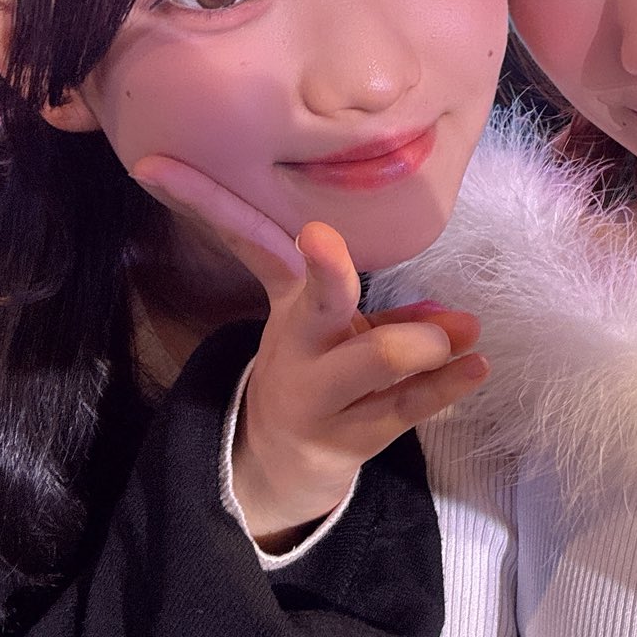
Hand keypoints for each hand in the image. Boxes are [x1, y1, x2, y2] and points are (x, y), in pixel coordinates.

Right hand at [131, 156, 487, 549]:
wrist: (277, 467)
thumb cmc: (315, 376)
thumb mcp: (332, 336)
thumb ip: (391, 317)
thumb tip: (453, 317)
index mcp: (288, 309)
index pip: (254, 243)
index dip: (213, 203)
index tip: (160, 168)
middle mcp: (298, 349)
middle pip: (315, 303)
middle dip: (327, 273)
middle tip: (326, 244)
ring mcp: (319, 399)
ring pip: (370, 361)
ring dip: (418, 343)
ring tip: (462, 329)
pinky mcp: (349, 441)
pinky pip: (404, 408)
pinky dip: (446, 386)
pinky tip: (476, 367)